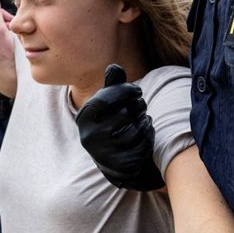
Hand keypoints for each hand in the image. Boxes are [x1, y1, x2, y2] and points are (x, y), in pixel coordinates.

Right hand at [75, 64, 164, 190]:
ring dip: (145, 120)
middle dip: (139, 106)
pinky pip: (143, 144)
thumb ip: (112, 85)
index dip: (125, 91)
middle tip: (141, 106)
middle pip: (124, 113)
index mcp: (83, 118)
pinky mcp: (120, 165)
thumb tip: (114, 67)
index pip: (105, 99)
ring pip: (136, 128)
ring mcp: (104, 153)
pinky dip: (149, 135)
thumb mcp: (108, 104)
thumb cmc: (112, 123)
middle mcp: (89, 136)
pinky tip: (145, 133)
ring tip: (143, 119)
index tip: (138, 91)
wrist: (113, 159)